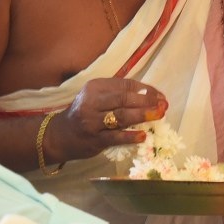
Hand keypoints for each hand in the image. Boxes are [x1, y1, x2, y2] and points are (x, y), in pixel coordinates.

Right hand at [48, 77, 167, 163]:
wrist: (60, 135)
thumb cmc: (84, 114)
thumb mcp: (96, 98)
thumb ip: (118, 95)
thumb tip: (150, 95)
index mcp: (95, 87)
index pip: (125, 85)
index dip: (146, 90)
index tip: (161, 96)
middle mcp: (92, 102)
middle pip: (124, 99)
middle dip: (147, 101)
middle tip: (163, 106)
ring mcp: (92, 121)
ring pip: (121, 116)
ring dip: (142, 115)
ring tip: (158, 116)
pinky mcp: (94, 139)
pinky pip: (116, 137)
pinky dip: (131, 136)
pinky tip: (143, 136)